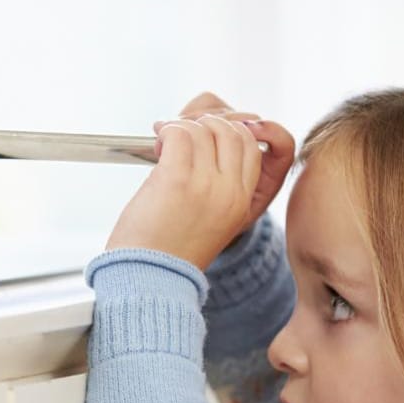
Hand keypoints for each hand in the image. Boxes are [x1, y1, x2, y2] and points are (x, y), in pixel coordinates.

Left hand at [172, 92, 297, 244]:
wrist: (149, 281)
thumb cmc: (170, 250)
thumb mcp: (211, 219)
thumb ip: (218, 182)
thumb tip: (205, 130)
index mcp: (244, 202)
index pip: (254, 146)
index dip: (234, 129)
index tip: (209, 130)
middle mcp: (231, 192)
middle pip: (234, 130)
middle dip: (208, 121)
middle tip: (183, 132)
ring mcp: (207, 185)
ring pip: (205, 127)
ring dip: (182, 125)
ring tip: (165, 139)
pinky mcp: (177, 179)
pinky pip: (179, 133)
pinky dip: (167, 130)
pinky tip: (157, 141)